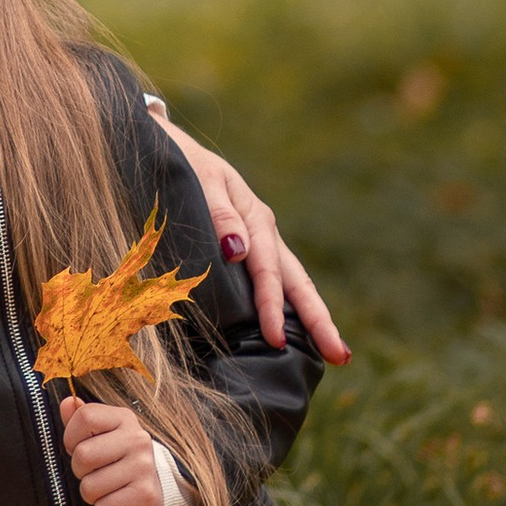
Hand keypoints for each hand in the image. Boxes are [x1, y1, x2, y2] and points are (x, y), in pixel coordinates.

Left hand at [60, 395, 162, 505]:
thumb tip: (67, 403)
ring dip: (91, 492)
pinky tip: (116, 500)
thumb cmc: (117, 461)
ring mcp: (144, 467)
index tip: (78, 446)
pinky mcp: (146, 495)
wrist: (150, 493)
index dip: (71, 436)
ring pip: (90, 485)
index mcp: (124, 418)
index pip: (85, 417)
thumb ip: (81, 419)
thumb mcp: (101, 435)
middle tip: (93, 471)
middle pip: (83, 454)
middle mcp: (138, 439)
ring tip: (106, 487)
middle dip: (79, 469)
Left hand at [160, 122, 348, 363]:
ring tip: (333, 352)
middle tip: (341, 358)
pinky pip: (273, 280)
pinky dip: (288, 306)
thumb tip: (238, 251)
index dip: (273, 307)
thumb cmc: (179, 164)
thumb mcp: (198, 181)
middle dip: (319, 321)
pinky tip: (296, 331)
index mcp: (255, 218)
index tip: (277, 341)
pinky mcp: (247, 246)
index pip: (269, 272)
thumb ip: (219, 214)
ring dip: (311, 317)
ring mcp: (258, 240)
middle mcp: (263, 232)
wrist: (164, 147)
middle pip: (297, 282)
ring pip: (292, 283)